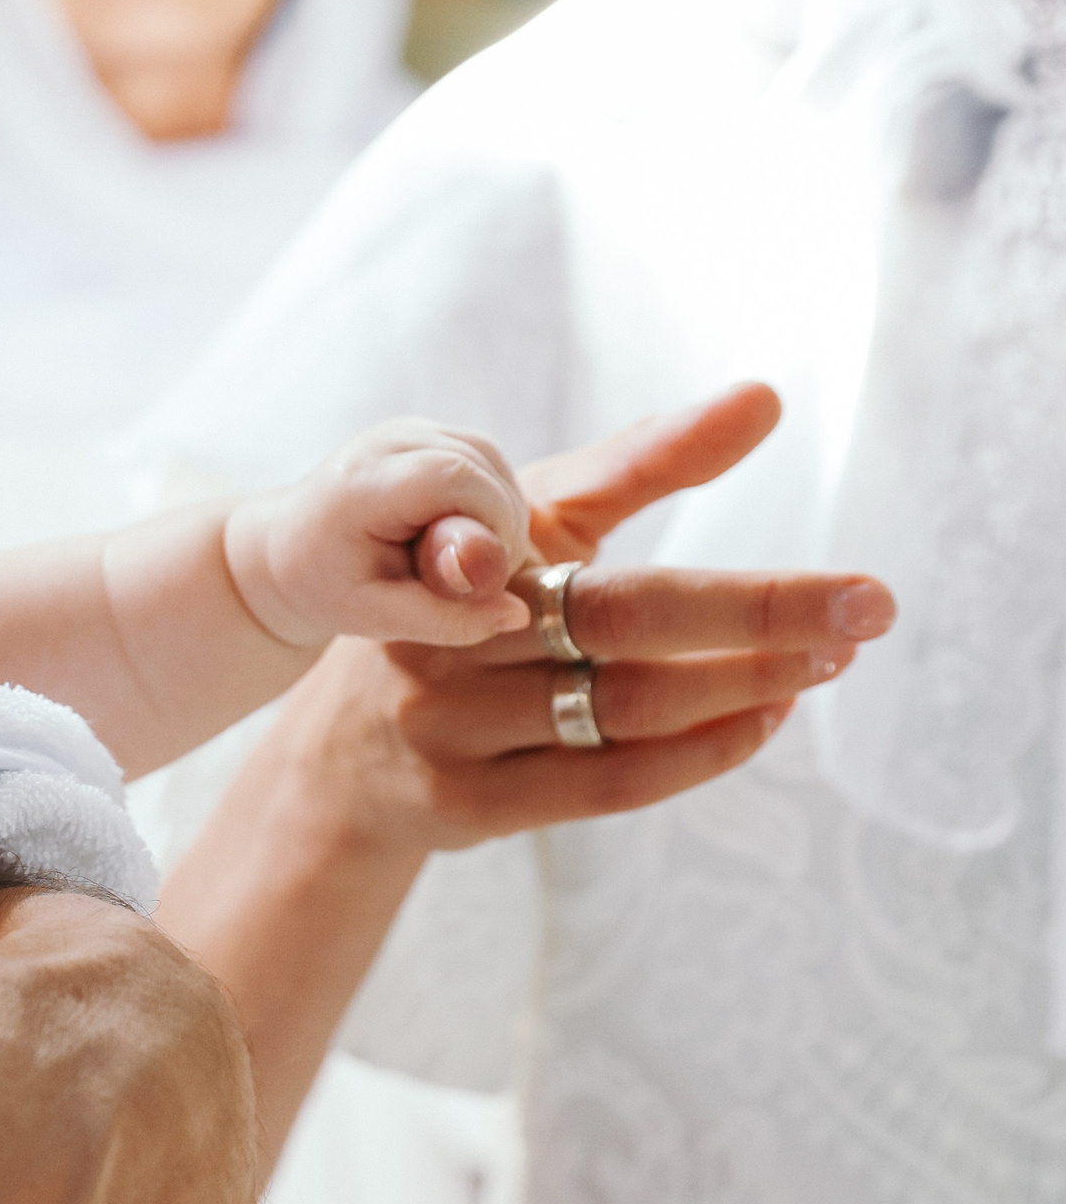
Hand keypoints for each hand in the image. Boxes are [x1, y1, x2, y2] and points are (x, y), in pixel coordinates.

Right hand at [155, 382, 900, 1182]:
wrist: (334, 755)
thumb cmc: (461, 612)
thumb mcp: (527, 525)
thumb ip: (643, 462)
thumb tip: (765, 396)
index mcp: (470, 564)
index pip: (620, 569)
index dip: (741, 588)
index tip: (852, 586)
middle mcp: (451, 647)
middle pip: (627, 639)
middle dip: (763, 630)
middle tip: (869, 616)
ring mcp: (451, 732)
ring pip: (622, 716)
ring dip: (741, 692)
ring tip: (824, 662)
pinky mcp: (464, 806)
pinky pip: (601, 786)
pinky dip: (693, 756)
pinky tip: (759, 722)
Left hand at [223, 418, 533, 648]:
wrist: (284, 548)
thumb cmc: (323, 586)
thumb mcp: (375, 618)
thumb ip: (445, 618)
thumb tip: (517, 613)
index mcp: (363, 481)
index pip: (458, 478)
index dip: (490, 527)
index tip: (478, 576)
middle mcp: (387, 441)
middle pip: (484, 467)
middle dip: (498, 528)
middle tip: (464, 578)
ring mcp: (408, 429)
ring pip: (492, 460)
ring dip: (496, 515)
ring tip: (453, 559)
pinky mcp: (427, 433)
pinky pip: (486, 460)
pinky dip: (488, 501)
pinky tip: (456, 534)